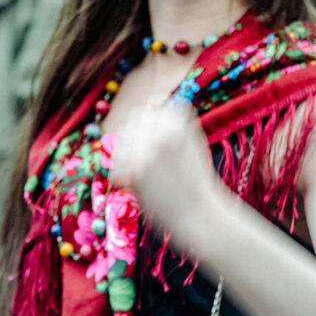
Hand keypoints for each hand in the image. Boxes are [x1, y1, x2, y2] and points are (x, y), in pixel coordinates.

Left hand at [110, 100, 222, 250]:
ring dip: (127, 152)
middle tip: (145, 157)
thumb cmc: (195, 180)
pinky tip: (132, 182)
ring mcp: (148, 149)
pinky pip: (116, 162)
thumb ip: (175, 119)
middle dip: (136, 134)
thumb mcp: (193, 140)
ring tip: (141, 170)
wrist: (199, 214)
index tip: (150, 136)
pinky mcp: (136, 170)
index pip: (151, 106)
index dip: (148, 122)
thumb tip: (154, 101)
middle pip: (134, 119)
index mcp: (180, 120)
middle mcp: (163, 130)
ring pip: (123, 139)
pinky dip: (120, 172)